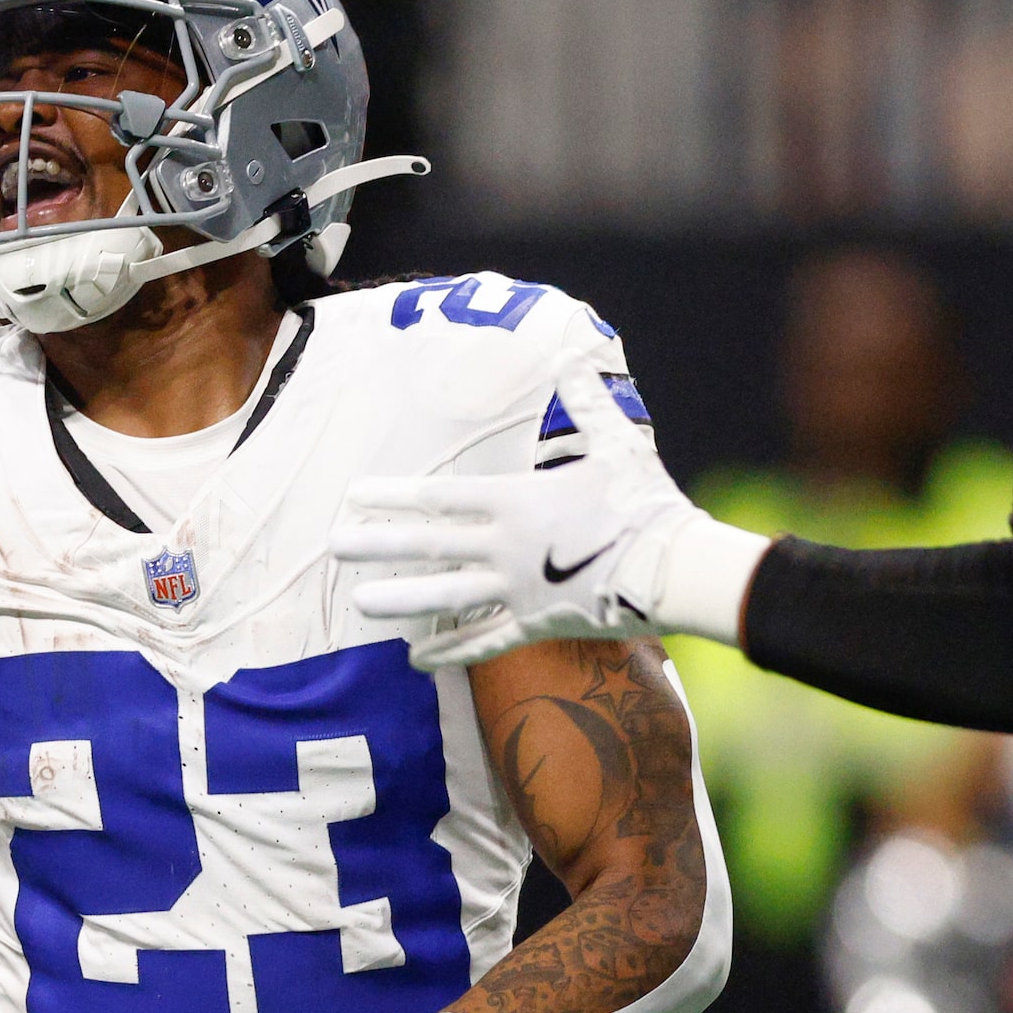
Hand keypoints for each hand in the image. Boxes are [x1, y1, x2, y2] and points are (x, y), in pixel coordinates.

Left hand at [332, 371, 695, 669]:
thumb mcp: (618, 444)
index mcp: (520, 501)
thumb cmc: (648, 502)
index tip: (355, 495)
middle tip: (333, 544)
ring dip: (401, 600)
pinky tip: (417, 660)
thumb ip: (587, 402)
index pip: (441, 496)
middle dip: (379, 543)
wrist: (679, 568)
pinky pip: (485, 642)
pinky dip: (451, 652)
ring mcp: (519, 590)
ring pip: (447, 597)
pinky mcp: (538, 625)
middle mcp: (508, 547)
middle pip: (430, 545)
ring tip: (361, 604)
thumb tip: (573, 351)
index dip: (395, 495)